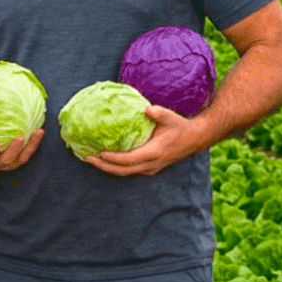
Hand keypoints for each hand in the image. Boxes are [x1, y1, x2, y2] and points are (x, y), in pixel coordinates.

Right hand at [0, 121, 42, 171]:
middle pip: (6, 159)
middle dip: (13, 150)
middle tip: (19, 138)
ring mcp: (9, 164)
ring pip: (21, 158)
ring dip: (30, 146)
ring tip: (37, 132)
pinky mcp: (19, 161)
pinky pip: (29, 154)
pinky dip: (35, 144)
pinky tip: (40, 131)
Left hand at [86, 105, 203, 176]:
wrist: (194, 139)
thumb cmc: (180, 126)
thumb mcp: (170, 117)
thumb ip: (158, 113)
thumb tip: (145, 109)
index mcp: (154, 152)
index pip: (129, 159)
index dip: (112, 158)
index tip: (98, 152)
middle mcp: (151, 164)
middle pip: (122, 170)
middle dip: (102, 166)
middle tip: (86, 158)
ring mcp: (150, 168)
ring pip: (124, 172)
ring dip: (106, 167)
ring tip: (90, 159)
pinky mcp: (149, 168)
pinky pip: (129, 170)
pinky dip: (115, 166)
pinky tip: (104, 159)